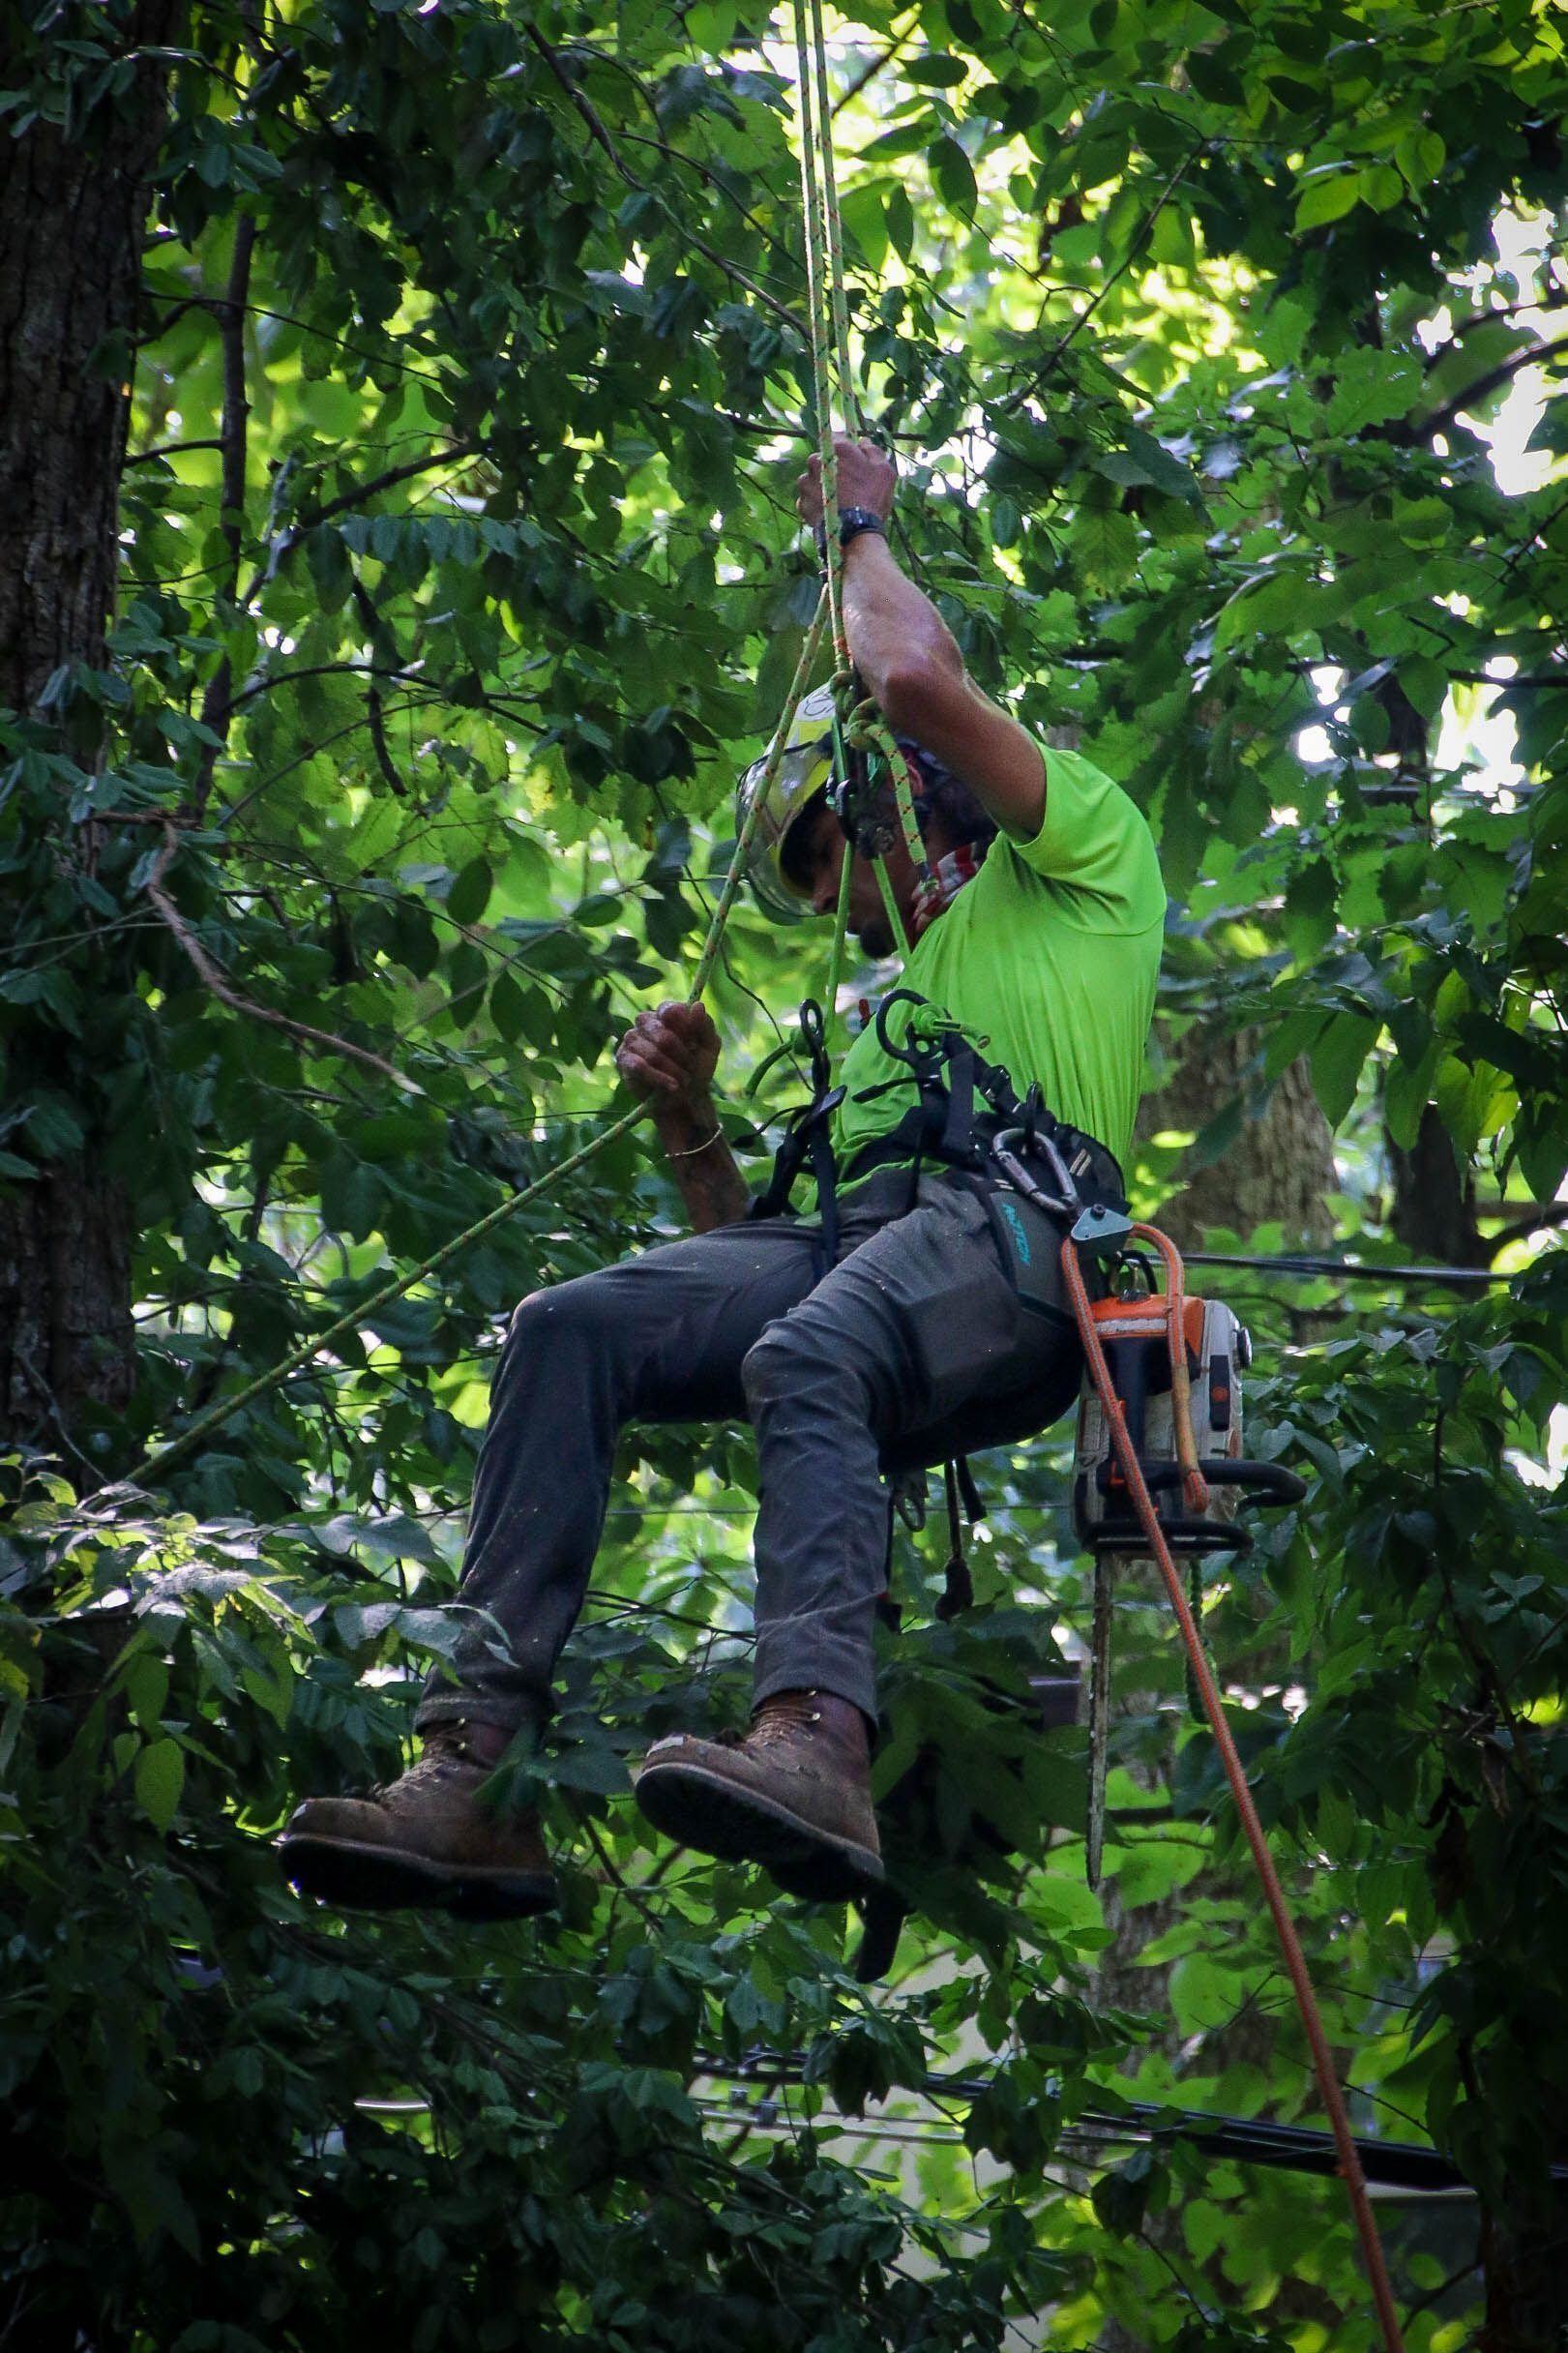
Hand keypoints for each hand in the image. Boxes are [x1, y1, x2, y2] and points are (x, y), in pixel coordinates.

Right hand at [615, 1000, 720, 1114]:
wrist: (685, 1097)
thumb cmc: (696, 1067)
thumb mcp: (709, 1047)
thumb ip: (705, 1025)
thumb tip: (698, 1005)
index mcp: (666, 1013)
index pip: (670, 1010)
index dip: (685, 1030)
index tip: (695, 1046)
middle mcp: (646, 1022)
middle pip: (662, 1035)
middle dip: (681, 1056)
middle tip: (691, 1068)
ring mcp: (632, 1039)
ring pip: (652, 1054)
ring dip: (673, 1071)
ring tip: (683, 1081)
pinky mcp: (624, 1059)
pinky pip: (639, 1066)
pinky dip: (659, 1078)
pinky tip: (672, 1086)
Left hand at [796, 435, 895, 531]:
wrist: (855, 533)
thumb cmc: (872, 499)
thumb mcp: (884, 470)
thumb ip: (873, 450)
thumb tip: (862, 442)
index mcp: (837, 448)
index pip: (835, 436)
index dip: (843, 447)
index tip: (849, 456)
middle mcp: (816, 461)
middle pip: (822, 460)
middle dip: (831, 468)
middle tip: (847, 484)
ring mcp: (806, 483)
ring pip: (813, 480)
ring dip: (822, 487)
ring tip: (839, 502)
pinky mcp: (802, 503)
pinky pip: (808, 499)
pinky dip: (817, 504)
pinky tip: (830, 512)